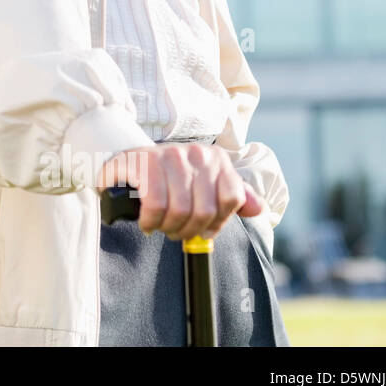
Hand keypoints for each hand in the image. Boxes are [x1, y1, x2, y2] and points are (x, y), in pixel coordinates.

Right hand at [96, 142, 263, 240]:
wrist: (126, 163)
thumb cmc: (168, 181)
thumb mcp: (202, 186)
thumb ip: (232, 196)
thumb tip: (259, 209)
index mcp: (216, 159)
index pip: (231, 199)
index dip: (217, 222)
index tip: (202, 228)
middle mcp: (196, 153)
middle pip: (205, 210)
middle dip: (189, 230)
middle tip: (175, 232)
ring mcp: (169, 155)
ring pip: (181, 210)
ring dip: (168, 227)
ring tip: (160, 226)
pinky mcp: (144, 162)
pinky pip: (155, 204)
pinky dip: (150, 221)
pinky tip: (146, 222)